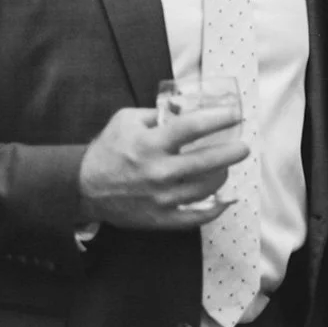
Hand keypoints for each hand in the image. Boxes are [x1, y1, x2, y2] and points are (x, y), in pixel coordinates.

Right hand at [77, 106, 248, 228]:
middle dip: (232, 152)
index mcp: (150, 144)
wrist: (83, 187)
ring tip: (226, 167)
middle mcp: (158, 172)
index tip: (235, 114)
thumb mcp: (126, 120)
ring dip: (223, 176)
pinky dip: (215, 209)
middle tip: (243, 147)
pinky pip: (196, 217)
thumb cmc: (108, 149)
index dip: (219, 118)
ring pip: (206, 189)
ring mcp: (161, 198)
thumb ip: (157, 113)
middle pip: (207, 162)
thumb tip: (187, 108)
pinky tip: (225, 199)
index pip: (193, 128)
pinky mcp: (160, 219)